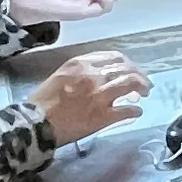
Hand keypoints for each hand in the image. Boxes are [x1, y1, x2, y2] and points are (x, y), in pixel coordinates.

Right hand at [33, 49, 151, 146]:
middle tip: (144, 82)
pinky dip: (134, 110)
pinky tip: (137, 112)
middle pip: (126, 69)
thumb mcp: (60, 75)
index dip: (126, 63)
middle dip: (138, 74)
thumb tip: (100, 74)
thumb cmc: (43, 101)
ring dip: (142, 87)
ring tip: (146, 92)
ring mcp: (100, 95)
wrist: (35, 124)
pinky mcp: (103, 116)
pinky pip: (126, 110)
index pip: (114, 57)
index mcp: (81, 63)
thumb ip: (81, 71)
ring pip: (130, 84)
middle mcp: (94, 75)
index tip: (130, 68)